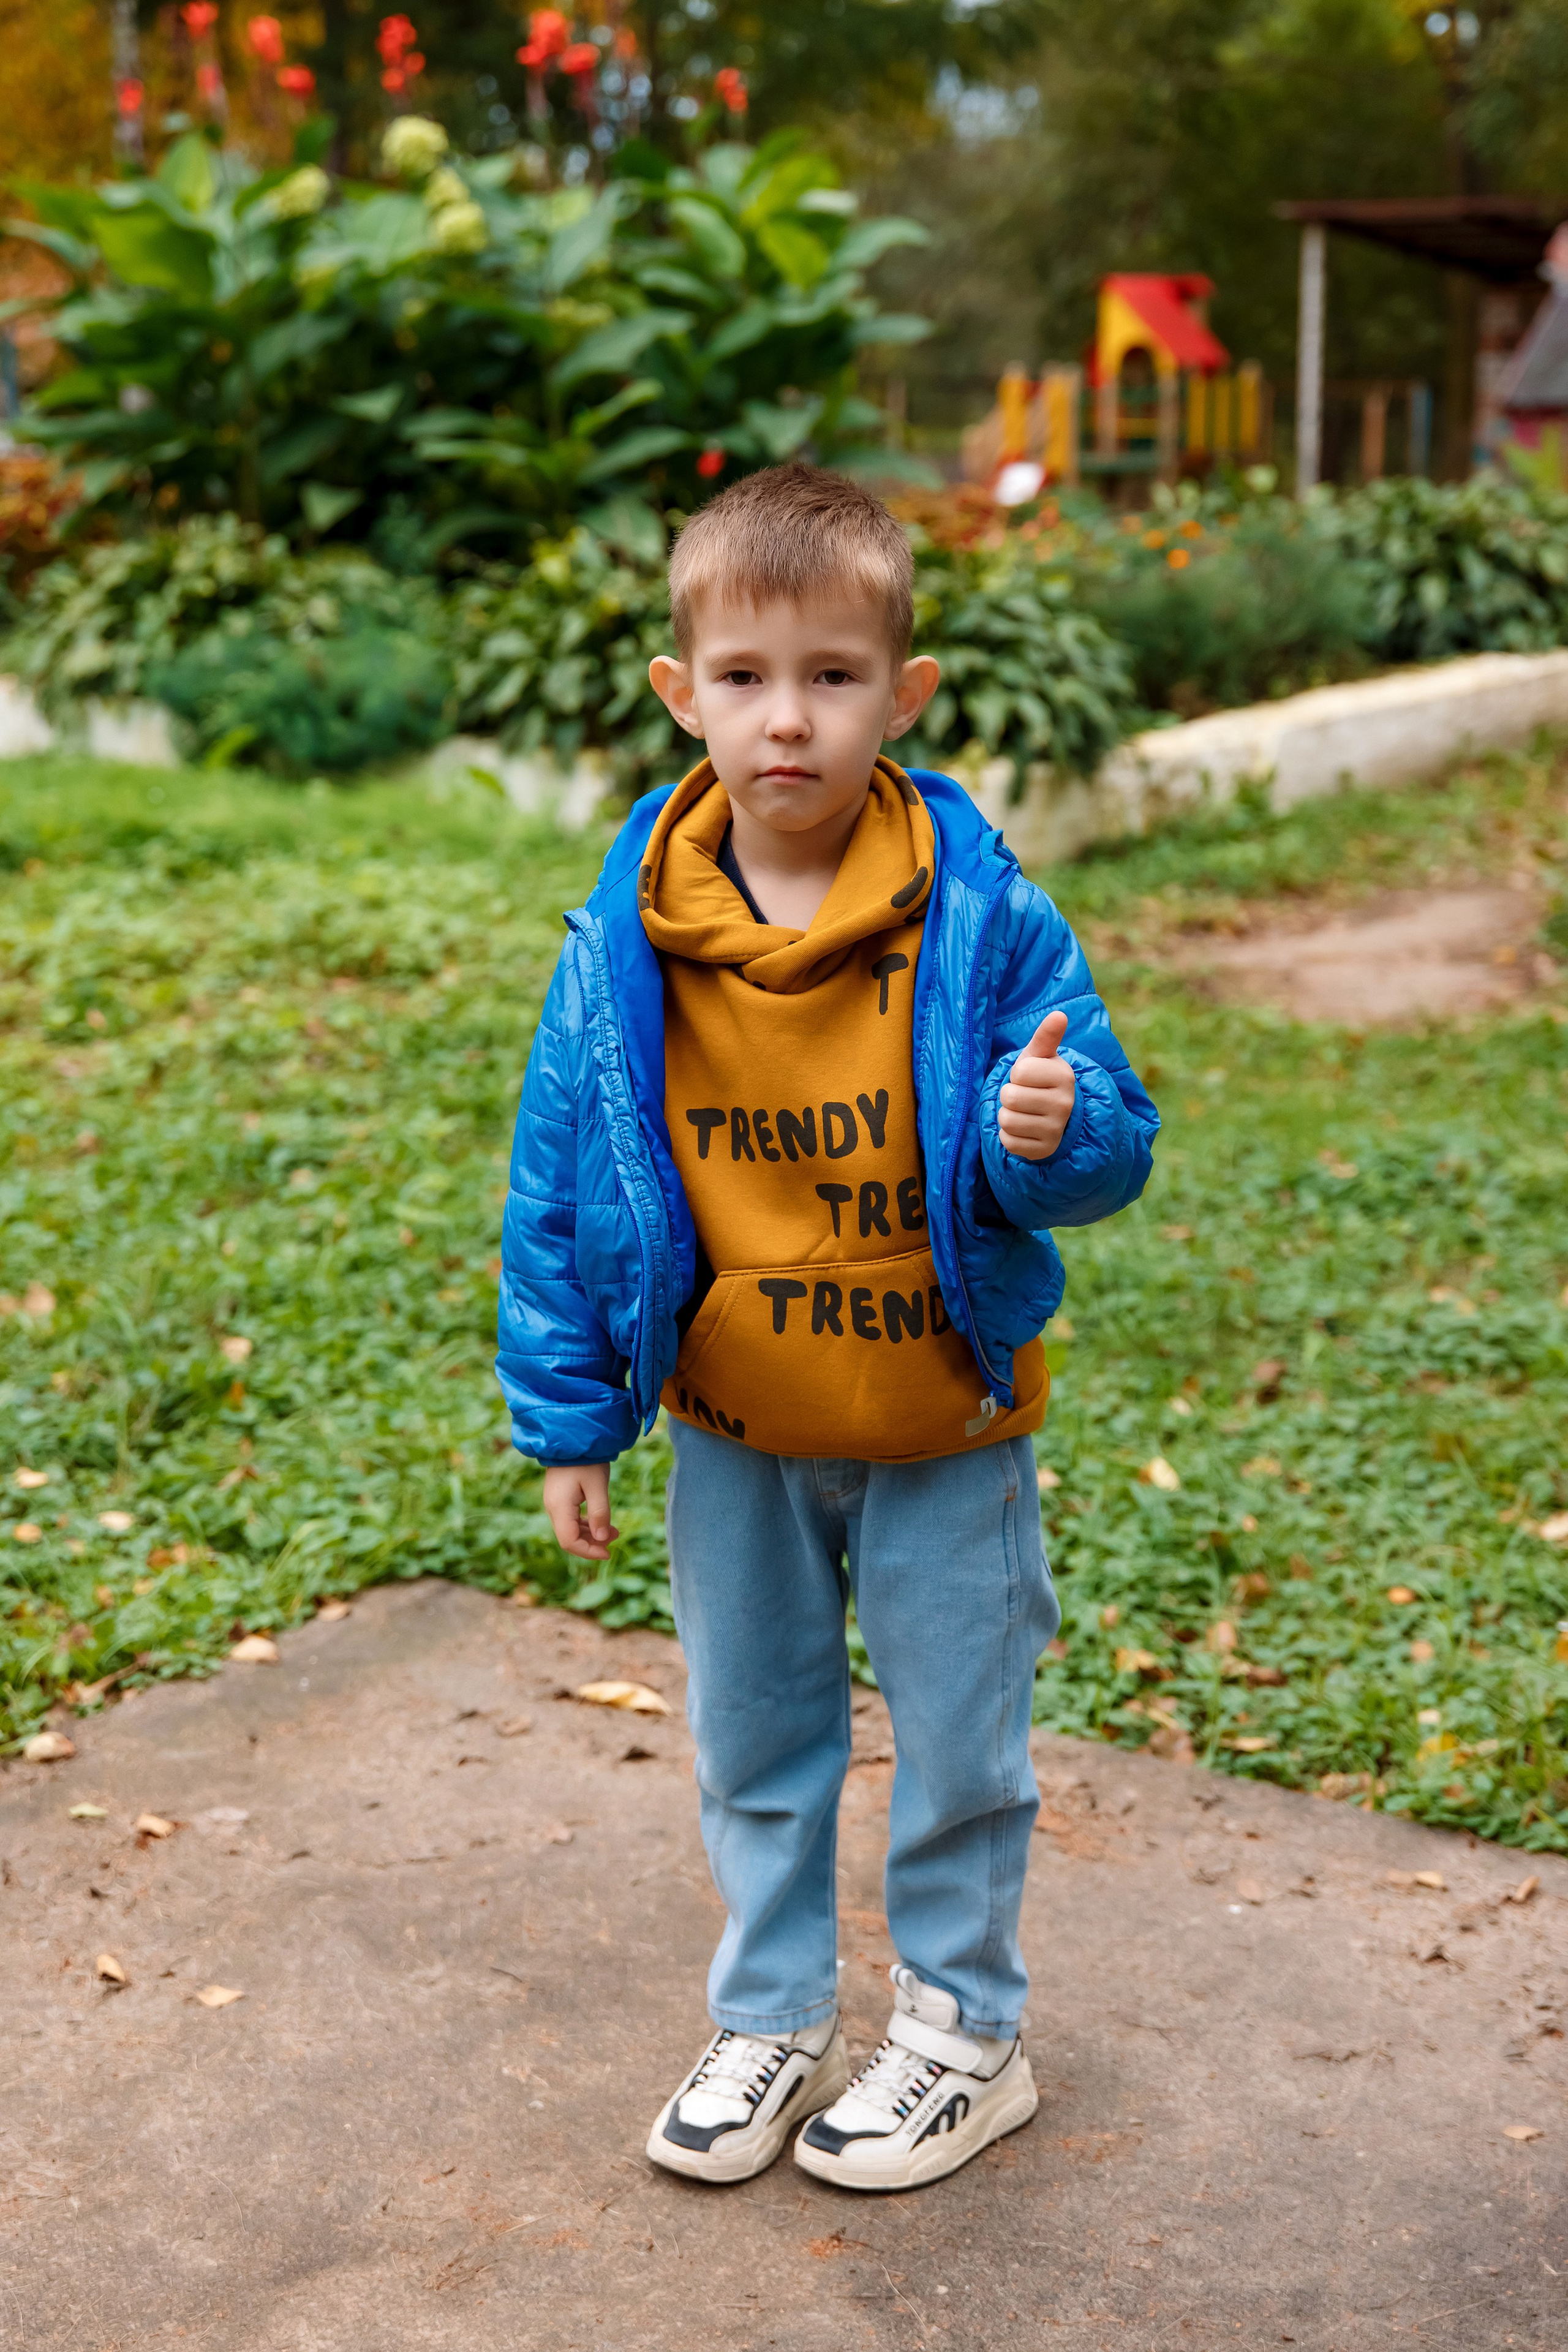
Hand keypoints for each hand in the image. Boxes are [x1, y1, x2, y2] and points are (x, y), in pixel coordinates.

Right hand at [542, 1462, 618, 1561]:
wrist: (572, 1436)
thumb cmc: (587, 1460)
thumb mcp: (598, 1486)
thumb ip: (600, 1513)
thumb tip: (603, 1539)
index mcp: (559, 1507)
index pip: (569, 1541)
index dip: (588, 1552)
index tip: (608, 1552)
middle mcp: (552, 1508)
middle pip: (569, 1538)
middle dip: (592, 1544)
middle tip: (615, 1537)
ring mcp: (554, 1503)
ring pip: (570, 1529)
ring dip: (591, 1534)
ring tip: (613, 1530)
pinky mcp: (559, 1498)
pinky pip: (570, 1519)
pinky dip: (585, 1524)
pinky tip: (601, 1521)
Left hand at [997, 1010, 1075, 1162]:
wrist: (1052, 1115)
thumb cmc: (1039, 1079)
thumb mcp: (1041, 1057)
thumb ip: (1046, 1036)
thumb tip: (1059, 1014)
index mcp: (1064, 1076)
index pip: (1020, 1072)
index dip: (1017, 1073)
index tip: (1028, 1077)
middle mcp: (1065, 1104)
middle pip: (1011, 1097)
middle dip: (1009, 1095)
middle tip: (1023, 1095)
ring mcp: (1056, 1130)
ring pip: (1007, 1120)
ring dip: (1007, 1115)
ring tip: (1022, 1111)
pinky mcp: (1044, 1150)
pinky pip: (1009, 1141)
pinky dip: (1009, 1135)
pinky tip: (1023, 1129)